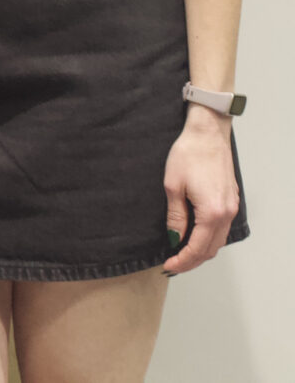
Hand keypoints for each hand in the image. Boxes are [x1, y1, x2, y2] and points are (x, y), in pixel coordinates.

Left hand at [161, 107, 239, 273]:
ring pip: (219, 240)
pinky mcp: (231, 201)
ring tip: (180, 253)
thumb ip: (176, 217)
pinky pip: (222, 228)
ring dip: (201, 250)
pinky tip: (194, 236)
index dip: (182, 261)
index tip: (168, 266)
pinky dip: (209, 238)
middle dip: (191, 260)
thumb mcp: (173, 187)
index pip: (197, 248)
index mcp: (212, 213)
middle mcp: (227, 214)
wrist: (207, 134)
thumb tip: (174, 238)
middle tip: (172, 264)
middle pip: (211, 249)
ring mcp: (231, 208)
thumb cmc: (188, 154)